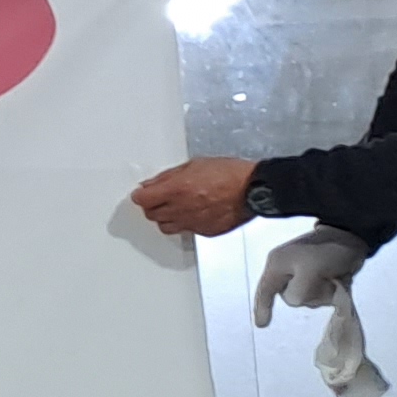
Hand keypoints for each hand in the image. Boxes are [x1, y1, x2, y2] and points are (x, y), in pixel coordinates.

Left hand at [133, 155, 258, 237]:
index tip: (142, 194)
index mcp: (176, 190)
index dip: (141, 196)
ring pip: (165, 227)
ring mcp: (193, 223)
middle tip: (160, 199)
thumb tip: (150, 184)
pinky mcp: (205, 232)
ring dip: (166, 218)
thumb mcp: (194, 165)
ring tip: (176, 208)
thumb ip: (167, 177)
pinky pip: (186, 231)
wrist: (255, 189)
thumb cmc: (230, 174)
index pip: (142, 200)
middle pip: (151, 215)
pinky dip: (186, 223)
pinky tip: (194, 214)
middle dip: (152, 207)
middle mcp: (181, 209)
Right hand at [254, 227, 370, 323]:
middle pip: (291, 297)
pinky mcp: (318, 277)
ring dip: (324, 293)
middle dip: (310, 295)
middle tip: (326, 281)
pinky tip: (338, 280)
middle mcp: (286, 271)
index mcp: (277, 266)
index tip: (262, 325)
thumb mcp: (310, 271)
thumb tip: (298, 301)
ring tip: (335, 279)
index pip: (265, 291)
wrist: (352, 236)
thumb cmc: (327, 251)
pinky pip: (320, 294)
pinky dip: (331, 291)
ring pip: (308, 298)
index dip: (262, 308)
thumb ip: (299, 292)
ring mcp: (302, 274)